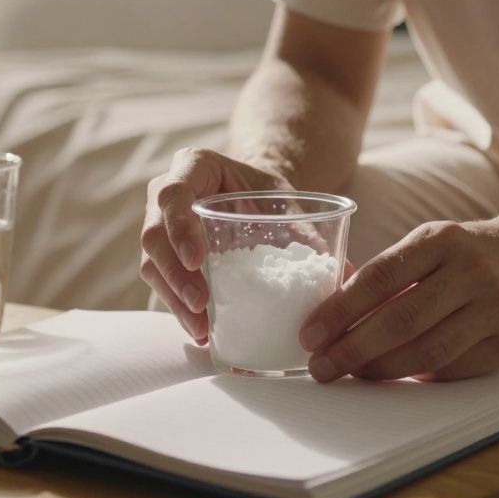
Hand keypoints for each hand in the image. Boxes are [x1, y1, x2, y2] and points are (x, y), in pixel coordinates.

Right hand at [141, 147, 289, 341]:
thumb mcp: (286, 203)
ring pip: (151, 264)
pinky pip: (160, 283)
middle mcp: (165, 193)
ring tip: (203, 328)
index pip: (173, 195)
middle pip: (154, 235)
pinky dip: (178, 308)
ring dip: (174, 298)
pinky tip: (202, 330)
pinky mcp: (163, 256)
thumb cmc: (267, 194)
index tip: (198, 261)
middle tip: (202, 306)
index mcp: (193, 167)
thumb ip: (308, 233)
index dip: (180, 229)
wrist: (253, 197)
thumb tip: (347, 277)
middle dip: (175, 275)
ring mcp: (159, 225)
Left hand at [298, 218, 498, 381]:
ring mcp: (494, 309)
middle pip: (402, 320)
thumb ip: (384, 271)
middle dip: (353, 349)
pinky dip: (416, 375)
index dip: (340, 309)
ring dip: (381, 369)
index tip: (310, 334)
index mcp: (440, 240)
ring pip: (428, 351)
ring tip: (351, 373)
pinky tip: (392, 374)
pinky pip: (451, 369)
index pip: (380, 277)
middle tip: (322, 366)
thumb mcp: (426, 243)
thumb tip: (327, 309)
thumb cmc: (462, 252)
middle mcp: (471, 272)